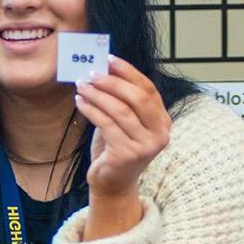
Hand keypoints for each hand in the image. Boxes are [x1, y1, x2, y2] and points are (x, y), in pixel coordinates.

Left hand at [76, 56, 171, 198]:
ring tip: (82, 86)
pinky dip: (91, 110)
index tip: (109, 59)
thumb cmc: (117, 148)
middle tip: (92, 73)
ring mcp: (145, 146)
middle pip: (137, 98)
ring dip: (98, 95)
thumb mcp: (124, 122)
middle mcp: (160, 134)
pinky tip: (80, 102)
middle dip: (113, 82)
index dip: (129, 72)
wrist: (113, 183)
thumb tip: (104, 69)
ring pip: (120, 111)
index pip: (148, 90)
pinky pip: (106, 124)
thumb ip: (121, 99)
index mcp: (163, 122)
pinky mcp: (126, 155)